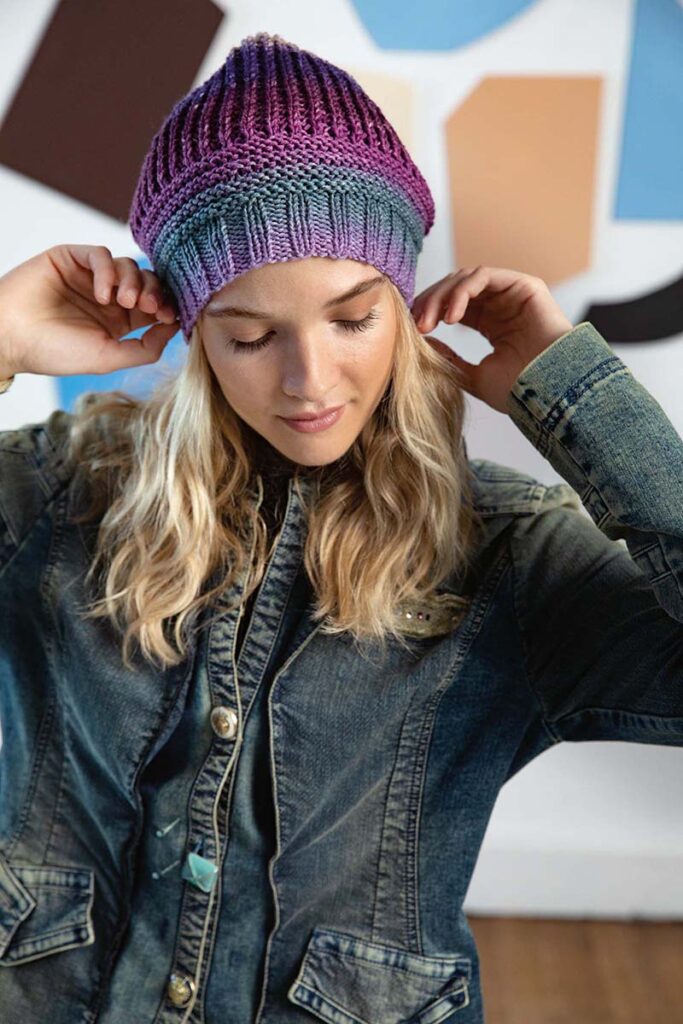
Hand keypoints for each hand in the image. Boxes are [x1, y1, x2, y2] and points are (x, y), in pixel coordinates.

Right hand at [0, 244, 179, 379]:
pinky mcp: (71, 258)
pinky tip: (102, 293)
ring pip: (128, 265)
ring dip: (133, 282)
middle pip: (147, 282)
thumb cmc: (55, 352)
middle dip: (155, 292)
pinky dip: (108, 271)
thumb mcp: (108, 358)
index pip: (154, 306)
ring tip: (123, 302)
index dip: (167, 307)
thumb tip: (172, 329)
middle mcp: (107, 297)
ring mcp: (89, 276)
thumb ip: (145, 348)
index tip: (170, 317)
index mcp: (119, 321)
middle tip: (150, 306)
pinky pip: (100, 254)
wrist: (11, 337)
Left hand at [411, 266, 574, 413]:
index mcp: (491, 324)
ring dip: (442, 296)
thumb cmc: (519, 390)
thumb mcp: (472, 376)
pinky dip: (462, 291)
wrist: (550, 392)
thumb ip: (449, 358)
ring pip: (466, 279)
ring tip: (431, 322)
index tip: (413, 330)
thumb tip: (423, 341)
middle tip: (418, 324)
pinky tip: (452, 317)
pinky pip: (484, 276)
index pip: (453, 306)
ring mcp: (513, 294)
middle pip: (456, 289)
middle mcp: (502, 306)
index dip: (430, 313)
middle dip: (431, 303)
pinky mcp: (524, 285)